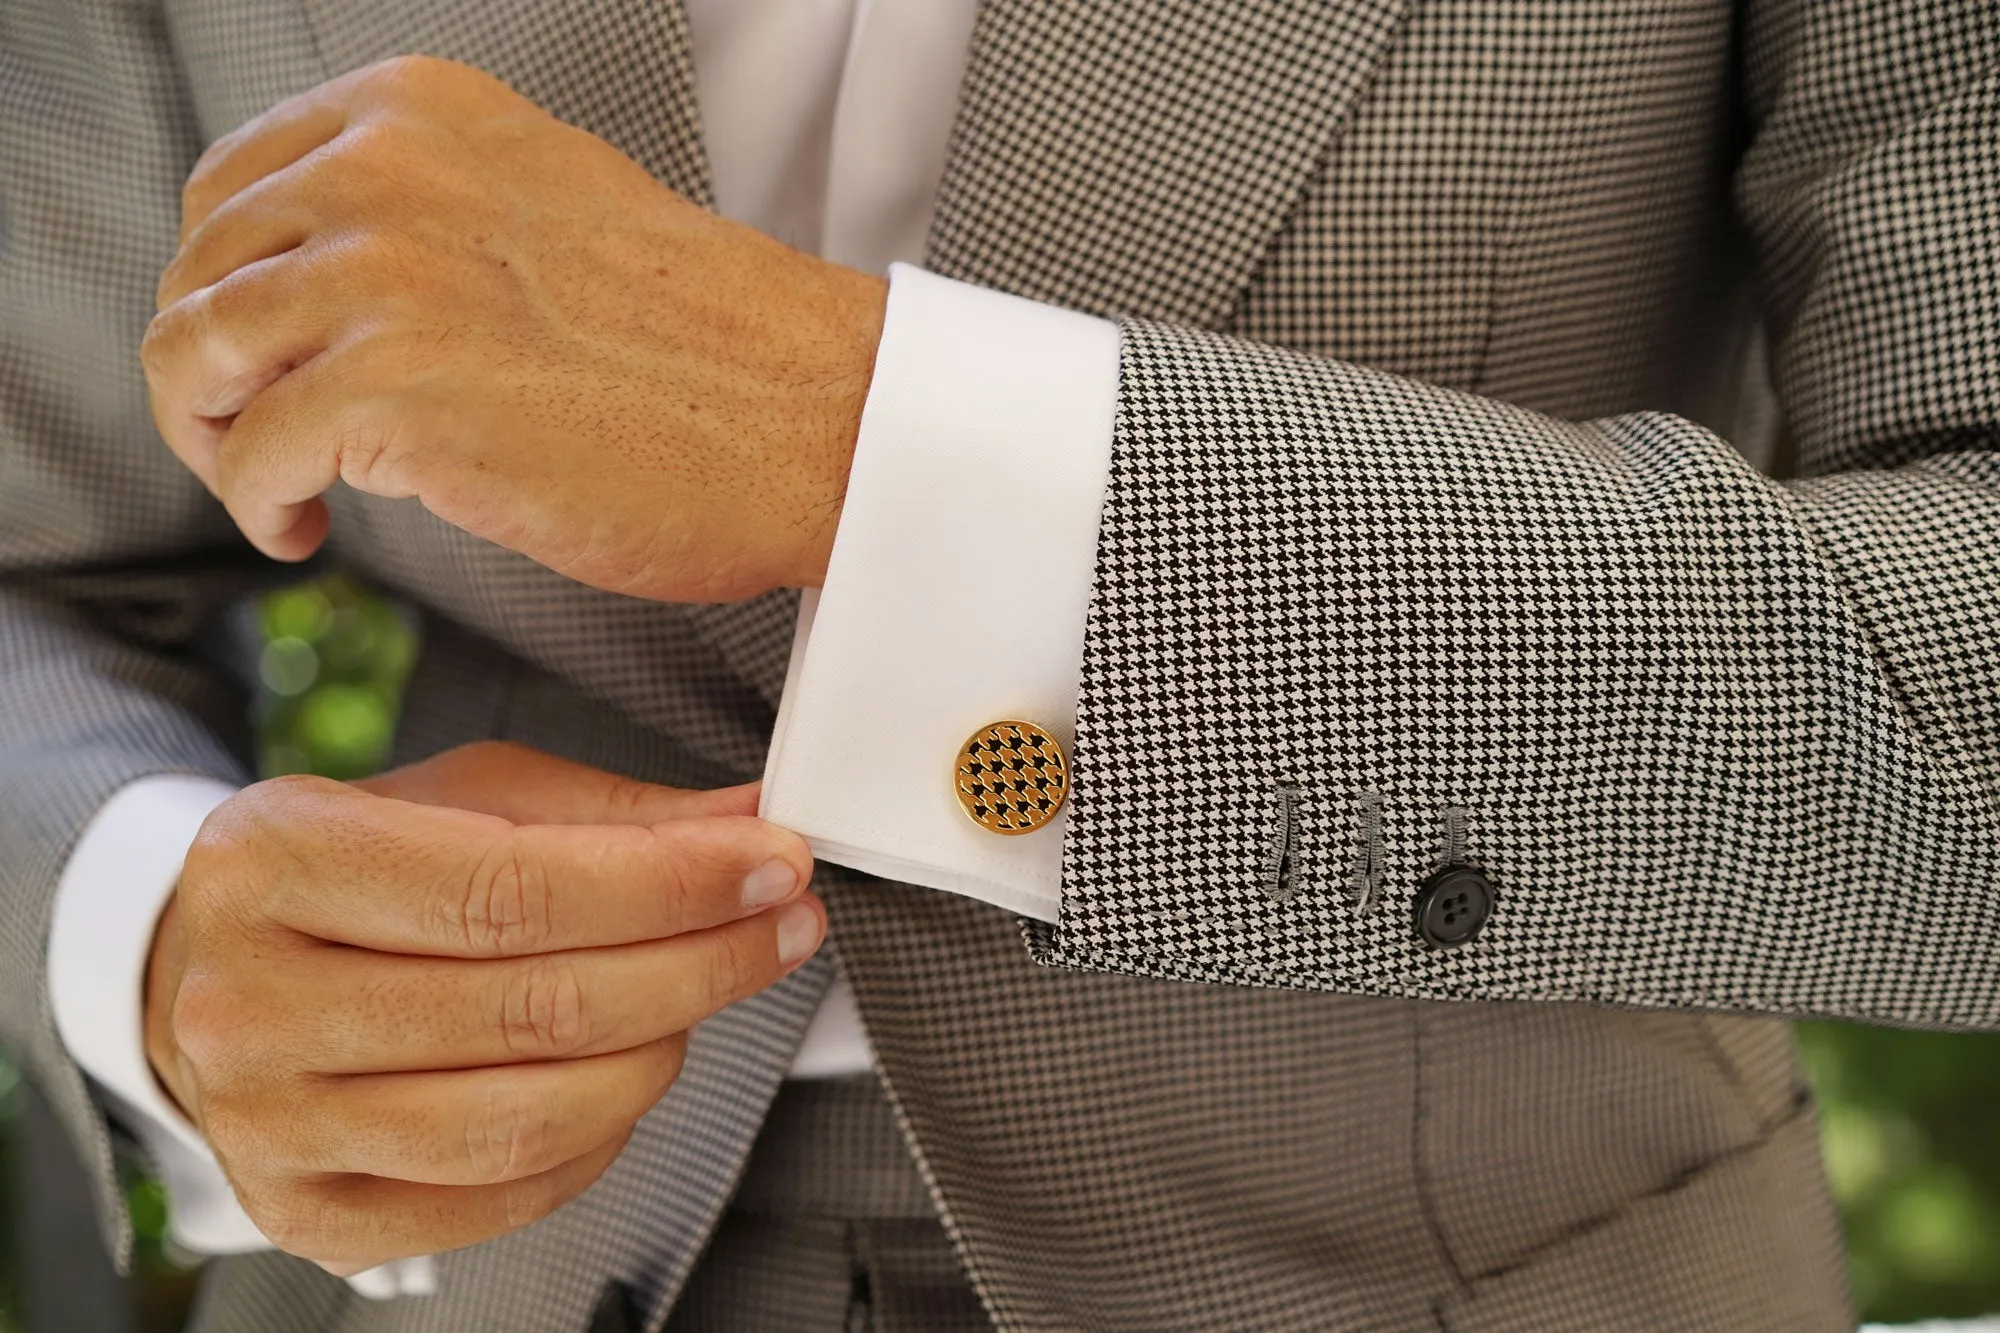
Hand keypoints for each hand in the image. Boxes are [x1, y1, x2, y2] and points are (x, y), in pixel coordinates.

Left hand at [143, 55, 887, 602]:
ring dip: (215, 443)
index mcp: (421, 115)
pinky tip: (306, 530)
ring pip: (195, 357)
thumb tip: (327, 288)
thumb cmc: (710, 349)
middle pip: (197, 274)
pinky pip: (252, 456)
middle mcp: (388, 172)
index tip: (257, 358)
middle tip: (256, 441)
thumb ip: (430, 217)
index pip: (230, 187)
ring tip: (276, 490)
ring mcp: (387, 274)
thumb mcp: (547, 210)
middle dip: (208, 376)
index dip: (221, 287)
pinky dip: (259, 506)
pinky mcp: (398, 388)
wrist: (816, 418)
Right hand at [143, 742, 824, 1273]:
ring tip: (704, 992)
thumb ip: (609, 816)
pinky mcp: (312, 1214)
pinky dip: (603, 1136)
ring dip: (663, 1052)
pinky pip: (509, 1193)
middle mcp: (252, 1001)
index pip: (513, 890)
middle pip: (535, 1009)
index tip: (773, 864)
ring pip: (531, 1118)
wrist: (205, 968)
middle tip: (783, 924)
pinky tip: (629, 1070)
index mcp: (277, 858)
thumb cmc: (349, 869)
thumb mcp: (461, 796)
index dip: (671, 885)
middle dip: (700, 964)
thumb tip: (752, 827)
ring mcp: (272, 1124)